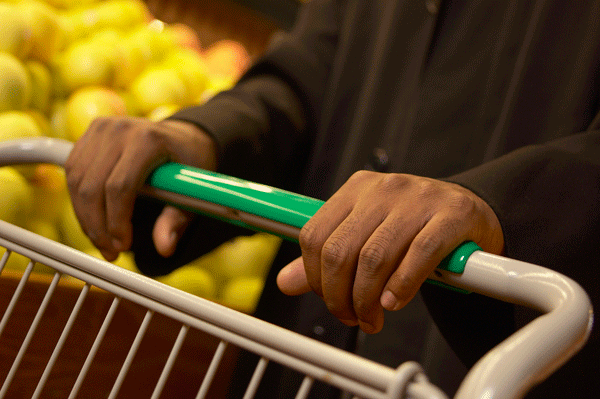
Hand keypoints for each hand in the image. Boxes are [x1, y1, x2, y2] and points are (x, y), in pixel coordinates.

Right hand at [65, 116, 217, 260]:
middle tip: (110, 252)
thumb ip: (177, 219)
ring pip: (77, 181)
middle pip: (93, 186)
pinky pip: (74, 173)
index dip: (116, 221)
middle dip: (97, 226)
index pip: (119, 186)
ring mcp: (102, 128)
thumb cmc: (191, 161)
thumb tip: (164, 248)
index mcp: (148, 139)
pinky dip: (79, 202)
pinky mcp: (90, 133)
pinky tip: (94, 221)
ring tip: (102, 242)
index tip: (123, 246)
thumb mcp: (194, 189)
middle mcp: (120, 129)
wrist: (184, 135)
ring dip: (85, 218)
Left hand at [276, 170, 503, 333]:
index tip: (330, 301)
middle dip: (339, 296)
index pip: (314, 236)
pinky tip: (394, 302)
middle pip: (340, 250)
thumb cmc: (413, 228)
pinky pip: (418, 255)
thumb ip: (327, 258)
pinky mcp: (452, 214)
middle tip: (352, 317)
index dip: (315, 278)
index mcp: (356, 190)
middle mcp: (383, 189)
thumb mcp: (366, 236)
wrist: (470, 212)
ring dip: (368, 300)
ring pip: (375, 257)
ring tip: (373, 318)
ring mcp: (418, 198)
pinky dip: (401, 286)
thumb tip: (285, 283)